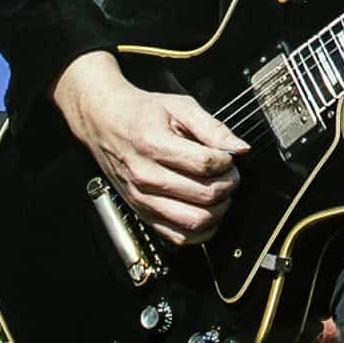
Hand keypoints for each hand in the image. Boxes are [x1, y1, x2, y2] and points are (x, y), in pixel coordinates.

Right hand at [51, 51, 248, 246]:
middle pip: (204, 195)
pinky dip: (201, 231)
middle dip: (228, 184)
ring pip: (194, 221)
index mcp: (153, 144)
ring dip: (219, 209)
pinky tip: (208, 211)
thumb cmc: (142, 113)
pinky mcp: (142, 215)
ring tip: (221, 191)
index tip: (228, 155)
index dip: (226, 161)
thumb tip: (240, 148)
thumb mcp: (180, 106)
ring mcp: (142, 200)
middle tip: (230, 173)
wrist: (104, 122)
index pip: (205, 164)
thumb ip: (212, 127)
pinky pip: (178, 237)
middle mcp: (145, 177)